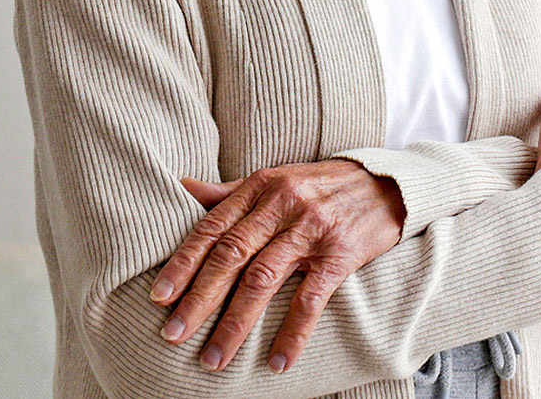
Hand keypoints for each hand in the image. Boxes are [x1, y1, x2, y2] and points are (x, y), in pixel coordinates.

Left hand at [149, 159, 404, 373]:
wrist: (382, 183)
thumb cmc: (318, 185)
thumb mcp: (274, 179)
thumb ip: (228, 192)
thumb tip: (181, 186)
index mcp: (261, 187)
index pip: (213, 227)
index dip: (184, 262)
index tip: (159, 296)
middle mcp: (282, 205)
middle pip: (232, 255)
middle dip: (199, 298)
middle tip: (172, 334)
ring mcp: (311, 230)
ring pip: (264, 280)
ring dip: (235, 322)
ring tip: (213, 357)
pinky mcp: (339, 254)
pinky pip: (311, 298)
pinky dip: (293, 332)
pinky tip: (278, 362)